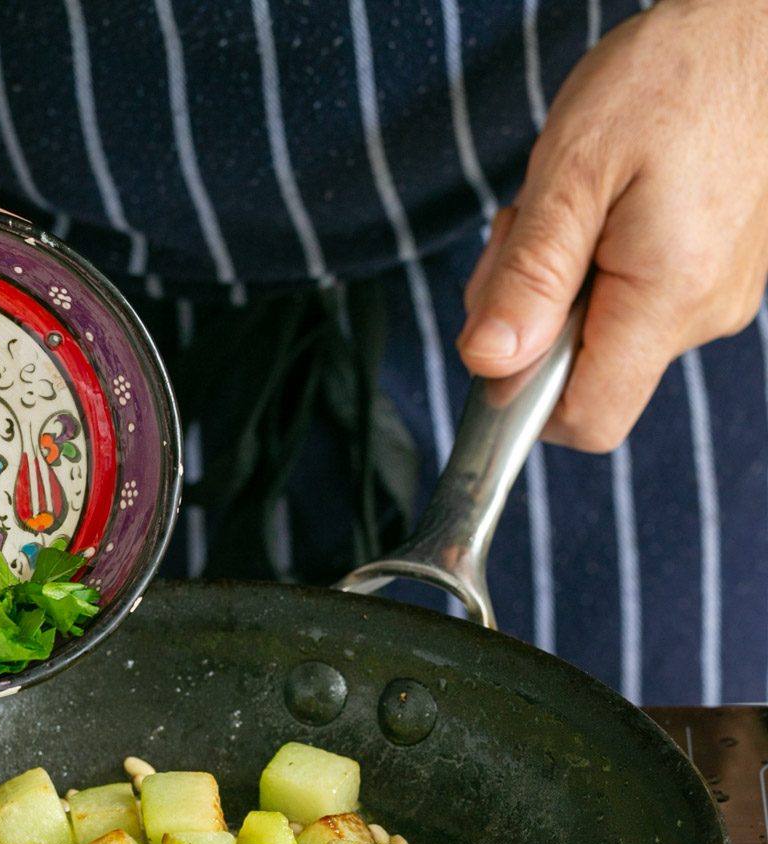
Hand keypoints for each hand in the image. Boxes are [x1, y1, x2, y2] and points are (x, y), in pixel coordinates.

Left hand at [457, 0, 767, 451]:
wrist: (753, 27)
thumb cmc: (667, 78)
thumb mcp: (572, 170)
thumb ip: (529, 277)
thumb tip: (487, 364)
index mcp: (668, 298)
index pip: (586, 420)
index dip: (527, 398)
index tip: (500, 330)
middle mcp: (702, 316)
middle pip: (585, 381)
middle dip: (531, 326)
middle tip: (526, 236)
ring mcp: (714, 300)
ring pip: (603, 342)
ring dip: (560, 291)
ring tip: (572, 208)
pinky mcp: (713, 279)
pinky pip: (631, 308)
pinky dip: (596, 272)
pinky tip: (603, 212)